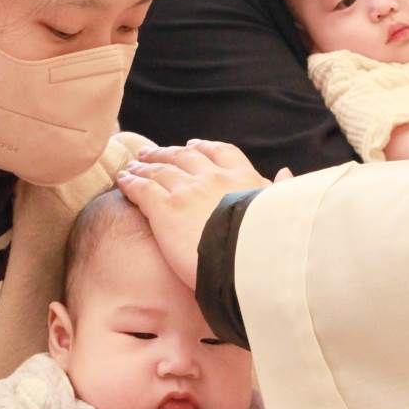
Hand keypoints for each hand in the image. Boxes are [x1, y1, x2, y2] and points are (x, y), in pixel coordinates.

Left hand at [117, 140, 275, 289]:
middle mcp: (213, 178)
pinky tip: (122, 181)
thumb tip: (286, 172)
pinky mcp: (165, 208)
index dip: (203, 148)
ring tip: (133, 166)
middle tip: (151, 153)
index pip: (220, 153)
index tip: (194, 145)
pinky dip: (130, 182)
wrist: (249, 262)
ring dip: (144, 166)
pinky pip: (142, 188)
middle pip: (184, 156)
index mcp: (243, 179)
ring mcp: (187, 191)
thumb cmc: (270, 244)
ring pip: (159, 170)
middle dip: (166, 153)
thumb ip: (281, 190)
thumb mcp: (284, 211)